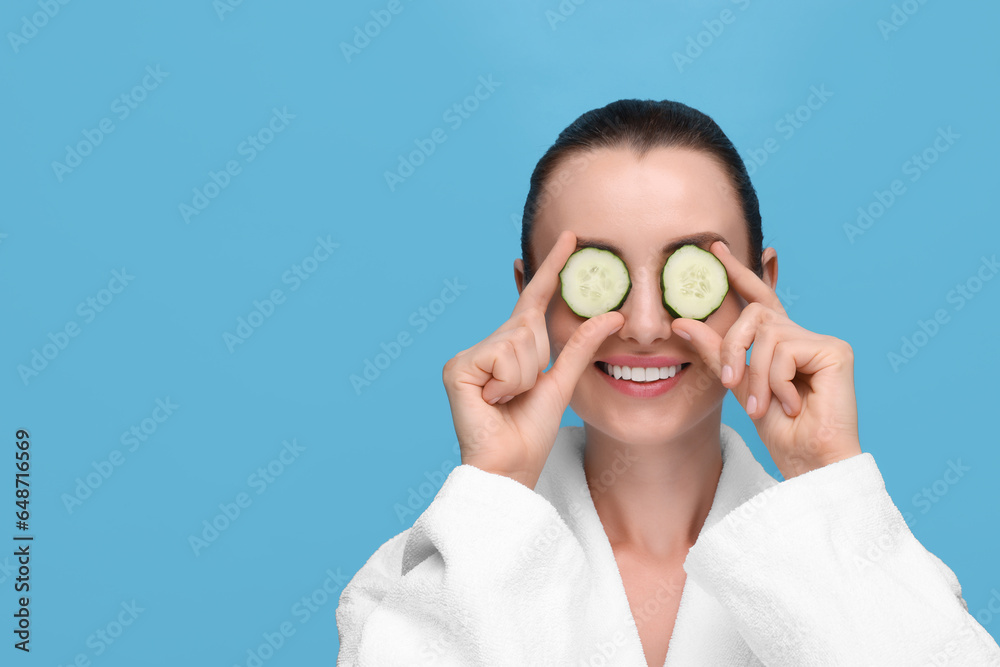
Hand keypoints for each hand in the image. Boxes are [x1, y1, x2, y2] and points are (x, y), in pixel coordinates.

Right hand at [442, 230, 624, 489]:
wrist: (510, 466)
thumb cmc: (532, 431)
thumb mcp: (563, 383)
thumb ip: (582, 347)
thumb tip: (613, 314)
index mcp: (513, 347)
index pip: (534, 299)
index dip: (550, 268)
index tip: (570, 236)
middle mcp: (488, 345)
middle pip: (528, 324)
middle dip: (535, 361)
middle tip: (518, 395)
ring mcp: (469, 355)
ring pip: (517, 341)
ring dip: (522, 377)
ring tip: (506, 401)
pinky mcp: (457, 368)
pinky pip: (501, 358)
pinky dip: (507, 383)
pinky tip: (492, 401)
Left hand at [670, 241, 861, 478]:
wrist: (806, 460)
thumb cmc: (777, 429)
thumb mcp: (737, 385)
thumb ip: (716, 352)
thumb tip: (684, 322)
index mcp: (780, 341)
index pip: (758, 297)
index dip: (738, 271)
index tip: (715, 248)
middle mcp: (802, 335)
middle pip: (754, 315)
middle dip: (734, 348)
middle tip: (731, 383)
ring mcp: (821, 341)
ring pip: (766, 336)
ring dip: (755, 376)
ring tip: (762, 405)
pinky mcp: (835, 351)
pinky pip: (785, 352)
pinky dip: (777, 382)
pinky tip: (791, 405)